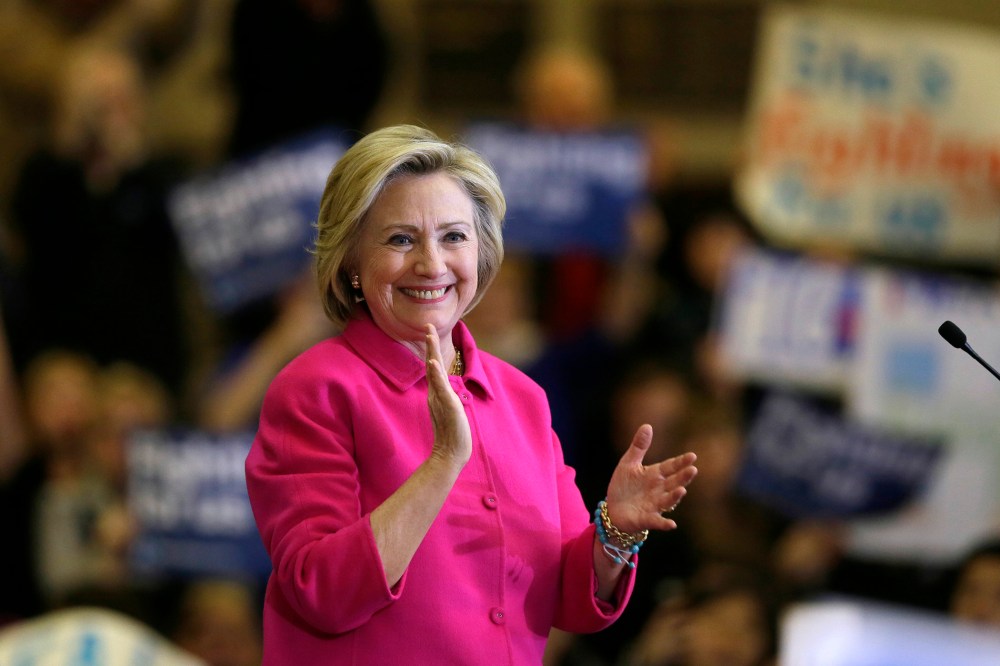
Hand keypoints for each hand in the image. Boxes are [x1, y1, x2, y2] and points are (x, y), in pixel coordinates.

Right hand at [425, 325, 471, 467]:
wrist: (450, 453)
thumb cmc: (451, 433)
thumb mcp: (449, 410)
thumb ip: (444, 397)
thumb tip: (442, 388)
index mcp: (437, 392)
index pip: (434, 366)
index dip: (431, 348)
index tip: (429, 330)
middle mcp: (436, 393)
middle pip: (431, 364)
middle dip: (430, 344)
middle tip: (427, 325)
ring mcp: (440, 399)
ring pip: (434, 373)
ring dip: (432, 353)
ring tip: (430, 336)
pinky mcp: (446, 407)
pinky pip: (440, 388)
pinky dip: (436, 375)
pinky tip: (433, 364)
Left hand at [605, 424, 696, 534]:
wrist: (613, 510)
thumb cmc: (624, 486)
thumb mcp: (628, 463)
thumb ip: (639, 447)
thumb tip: (648, 425)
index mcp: (655, 475)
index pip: (670, 467)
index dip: (681, 462)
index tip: (692, 456)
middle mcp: (659, 490)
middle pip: (673, 482)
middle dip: (683, 477)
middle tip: (693, 469)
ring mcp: (654, 505)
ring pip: (668, 500)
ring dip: (675, 496)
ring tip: (682, 490)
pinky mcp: (647, 519)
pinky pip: (657, 521)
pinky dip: (664, 523)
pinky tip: (672, 524)